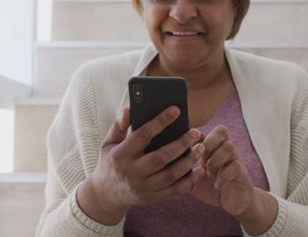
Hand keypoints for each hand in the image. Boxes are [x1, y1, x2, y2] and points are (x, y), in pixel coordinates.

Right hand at [77, 106, 204, 224]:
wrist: (106, 195)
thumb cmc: (111, 162)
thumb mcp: (108, 143)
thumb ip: (119, 125)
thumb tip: (129, 109)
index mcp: (121, 155)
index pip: (142, 136)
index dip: (159, 122)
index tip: (176, 110)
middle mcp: (132, 172)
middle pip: (161, 157)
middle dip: (181, 144)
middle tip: (196, 132)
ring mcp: (143, 187)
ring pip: (171, 174)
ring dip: (188, 161)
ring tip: (200, 148)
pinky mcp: (152, 198)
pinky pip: (174, 190)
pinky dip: (189, 181)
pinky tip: (199, 170)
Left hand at [190, 125, 254, 215]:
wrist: (233, 203)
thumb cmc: (212, 187)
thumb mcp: (194, 177)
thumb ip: (184, 167)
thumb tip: (165, 158)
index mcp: (214, 148)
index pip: (209, 128)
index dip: (199, 135)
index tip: (190, 149)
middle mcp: (226, 150)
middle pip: (222, 130)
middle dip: (208, 144)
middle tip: (202, 160)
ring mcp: (236, 160)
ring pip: (229, 146)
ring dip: (215, 160)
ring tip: (209, 174)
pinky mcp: (242, 173)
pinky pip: (235, 166)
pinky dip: (223, 176)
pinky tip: (217, 185)